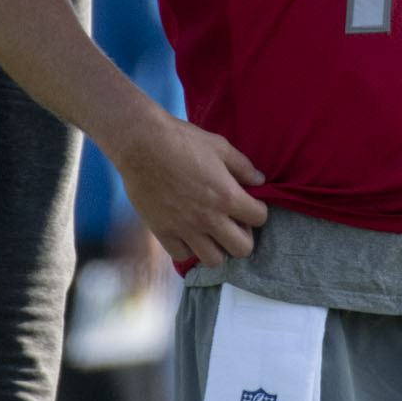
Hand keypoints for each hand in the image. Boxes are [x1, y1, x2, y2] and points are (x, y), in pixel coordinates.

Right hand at [112, 110, 269, 266]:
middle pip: (242, 249)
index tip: (248, 204)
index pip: (260, 219)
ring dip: (218, 247)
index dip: (257, 210)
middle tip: (233, 222)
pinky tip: (187, 232)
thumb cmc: (182, 140)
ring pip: (214, 260)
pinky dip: (188, 247)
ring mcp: (185, 228)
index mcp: (227, 196)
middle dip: (243, 236)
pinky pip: (182, 255)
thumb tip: (259, 181)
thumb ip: (243, 166)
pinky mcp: (163, 232)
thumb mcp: (219, 146)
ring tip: (211, 231)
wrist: (141, 144)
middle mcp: (209, 218)